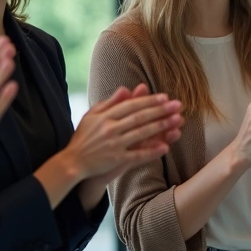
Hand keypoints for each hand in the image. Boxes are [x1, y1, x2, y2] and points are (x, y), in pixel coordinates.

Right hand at [65, 83, 184, 179]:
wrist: (72, 162)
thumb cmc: (84, 137)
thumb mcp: (92, 115)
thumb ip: (110, 102)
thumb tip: (126, 88)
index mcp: (105, 116)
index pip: (131, 105)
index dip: (149, 101)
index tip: (165, 97)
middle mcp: (110, 128)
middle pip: (139, 117)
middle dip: (161, 110)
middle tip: (178, 106)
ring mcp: (113, 145)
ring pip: (141, 134)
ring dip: (161, 127)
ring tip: (177, 122)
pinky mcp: (115, 160)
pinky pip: (137, 155)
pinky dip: (151, 152)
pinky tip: (165, 148)